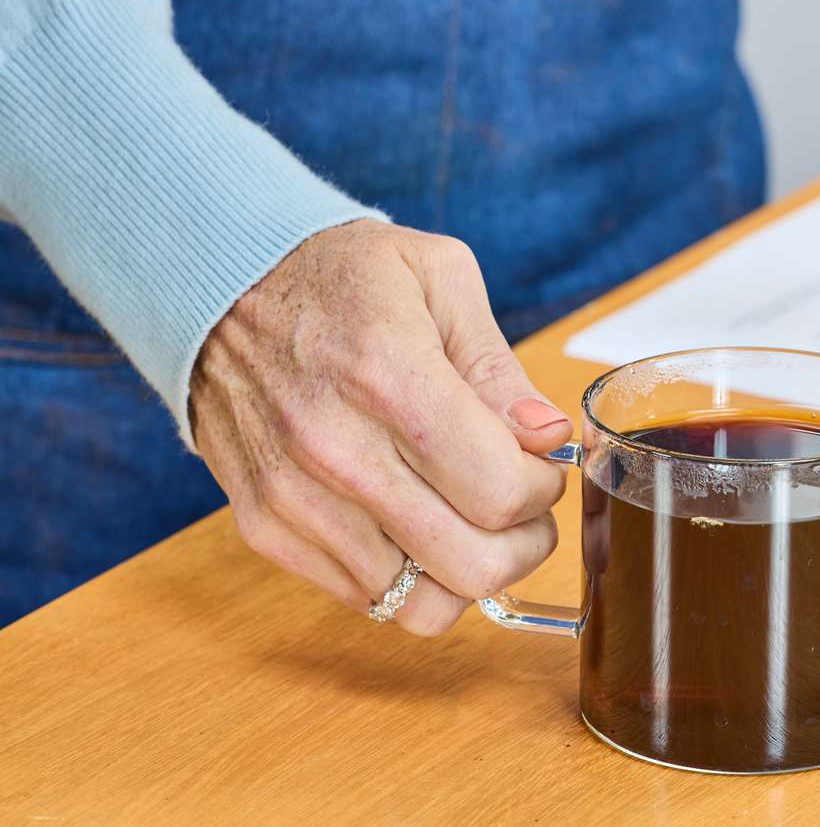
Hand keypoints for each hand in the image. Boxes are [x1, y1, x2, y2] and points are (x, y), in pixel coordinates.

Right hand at [190, 219, 573, 634]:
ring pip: (424, 604)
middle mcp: (334, 448)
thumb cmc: (339, 275)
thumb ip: (498, 367)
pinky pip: (370, 600)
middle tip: (523, 506)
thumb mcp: (438, 277)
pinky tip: (420, 527)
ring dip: (472, 572)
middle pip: (471, 563)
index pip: (498, 491)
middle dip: (525, 543)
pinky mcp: (265, 528)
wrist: (213, 285)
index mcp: (387, 374)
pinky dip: (412, 579)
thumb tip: (545, 438)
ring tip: (474, 521)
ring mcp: (293, 498)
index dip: (541, 490)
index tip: (538, 465)